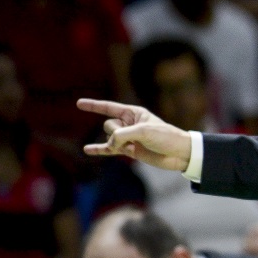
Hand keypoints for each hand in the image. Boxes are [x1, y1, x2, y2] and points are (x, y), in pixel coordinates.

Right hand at [77, 99, 192, 171]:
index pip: (109, 108)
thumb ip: (123, 135)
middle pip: (108, 126)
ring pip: (110, 138)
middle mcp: (129, 124)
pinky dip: (98, 150)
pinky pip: (109, 150)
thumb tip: (110, 144)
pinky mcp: (129, 150)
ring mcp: (128, 137)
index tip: (78, 103)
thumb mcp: (144, 132)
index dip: (94, 106)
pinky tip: (87, 149)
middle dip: (116, 133)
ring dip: (117, 144)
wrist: (178, 154)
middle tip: (134, 138)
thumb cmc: (166, 137)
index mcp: (134, 113)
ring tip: (132, 147)